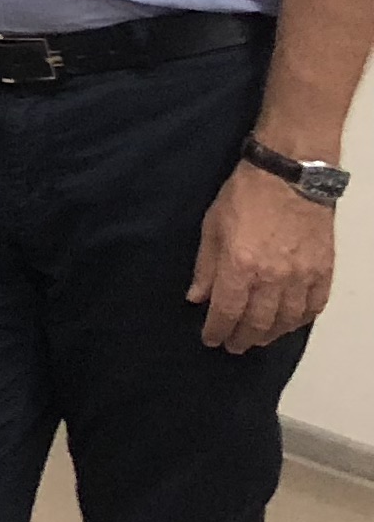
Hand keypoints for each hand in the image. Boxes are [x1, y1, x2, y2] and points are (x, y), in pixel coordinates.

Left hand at [193, 161, 337, 352]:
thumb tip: (197, 297)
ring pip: (287, 320)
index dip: (217, 330)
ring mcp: (302, 276)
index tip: (211, 340)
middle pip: (258, 322)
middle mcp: (273, 277)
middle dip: (243, 338)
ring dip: (271, 334)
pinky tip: (290, 324)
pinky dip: (300, 321)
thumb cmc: (245, 195)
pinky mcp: (324, 271)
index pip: (227, 311)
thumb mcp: (212, 226)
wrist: (291, 176)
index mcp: (240, 266)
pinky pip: (314, 307)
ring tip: (258, 338)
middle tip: (234, 345)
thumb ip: (206, 266)